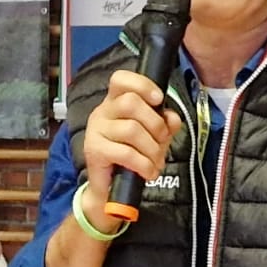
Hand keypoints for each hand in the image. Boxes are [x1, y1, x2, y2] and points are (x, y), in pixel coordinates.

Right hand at [79, 69, 182, 214]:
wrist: (111, 188)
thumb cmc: (132, 154)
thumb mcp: (154, 136)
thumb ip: (165, 123)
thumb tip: (172, 118)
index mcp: (115, 101)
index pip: (121, 79)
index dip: (142, 84)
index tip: (158, 99)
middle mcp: (102, 112)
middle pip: (131, 102)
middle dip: (155, 124)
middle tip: (161, 141)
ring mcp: (96, 130)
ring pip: (131, 129)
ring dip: (152, 149)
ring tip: (156, 161)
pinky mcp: (94, 151)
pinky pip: (126, 153)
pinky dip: (144, 164)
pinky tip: (149, 172)